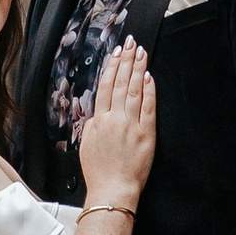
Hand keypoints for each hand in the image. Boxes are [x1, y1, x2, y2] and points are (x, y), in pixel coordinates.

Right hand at [77, 42, 155, 212]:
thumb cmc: (99, 173)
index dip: (111, 67)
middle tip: (131, 43)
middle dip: (126, 61)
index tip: (116, 54)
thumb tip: (96, 114)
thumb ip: (91, 126)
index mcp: (98, 121)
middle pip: (120, 83)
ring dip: (138, 69)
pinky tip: (149, 77)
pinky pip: (148, 106)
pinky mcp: (146, 133)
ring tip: (141, 53)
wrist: (112, 191)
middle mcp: (114, 119)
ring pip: (133, 89)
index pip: (105, 86)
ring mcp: (131, 125)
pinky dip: (148, 90)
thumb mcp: (86, 146)